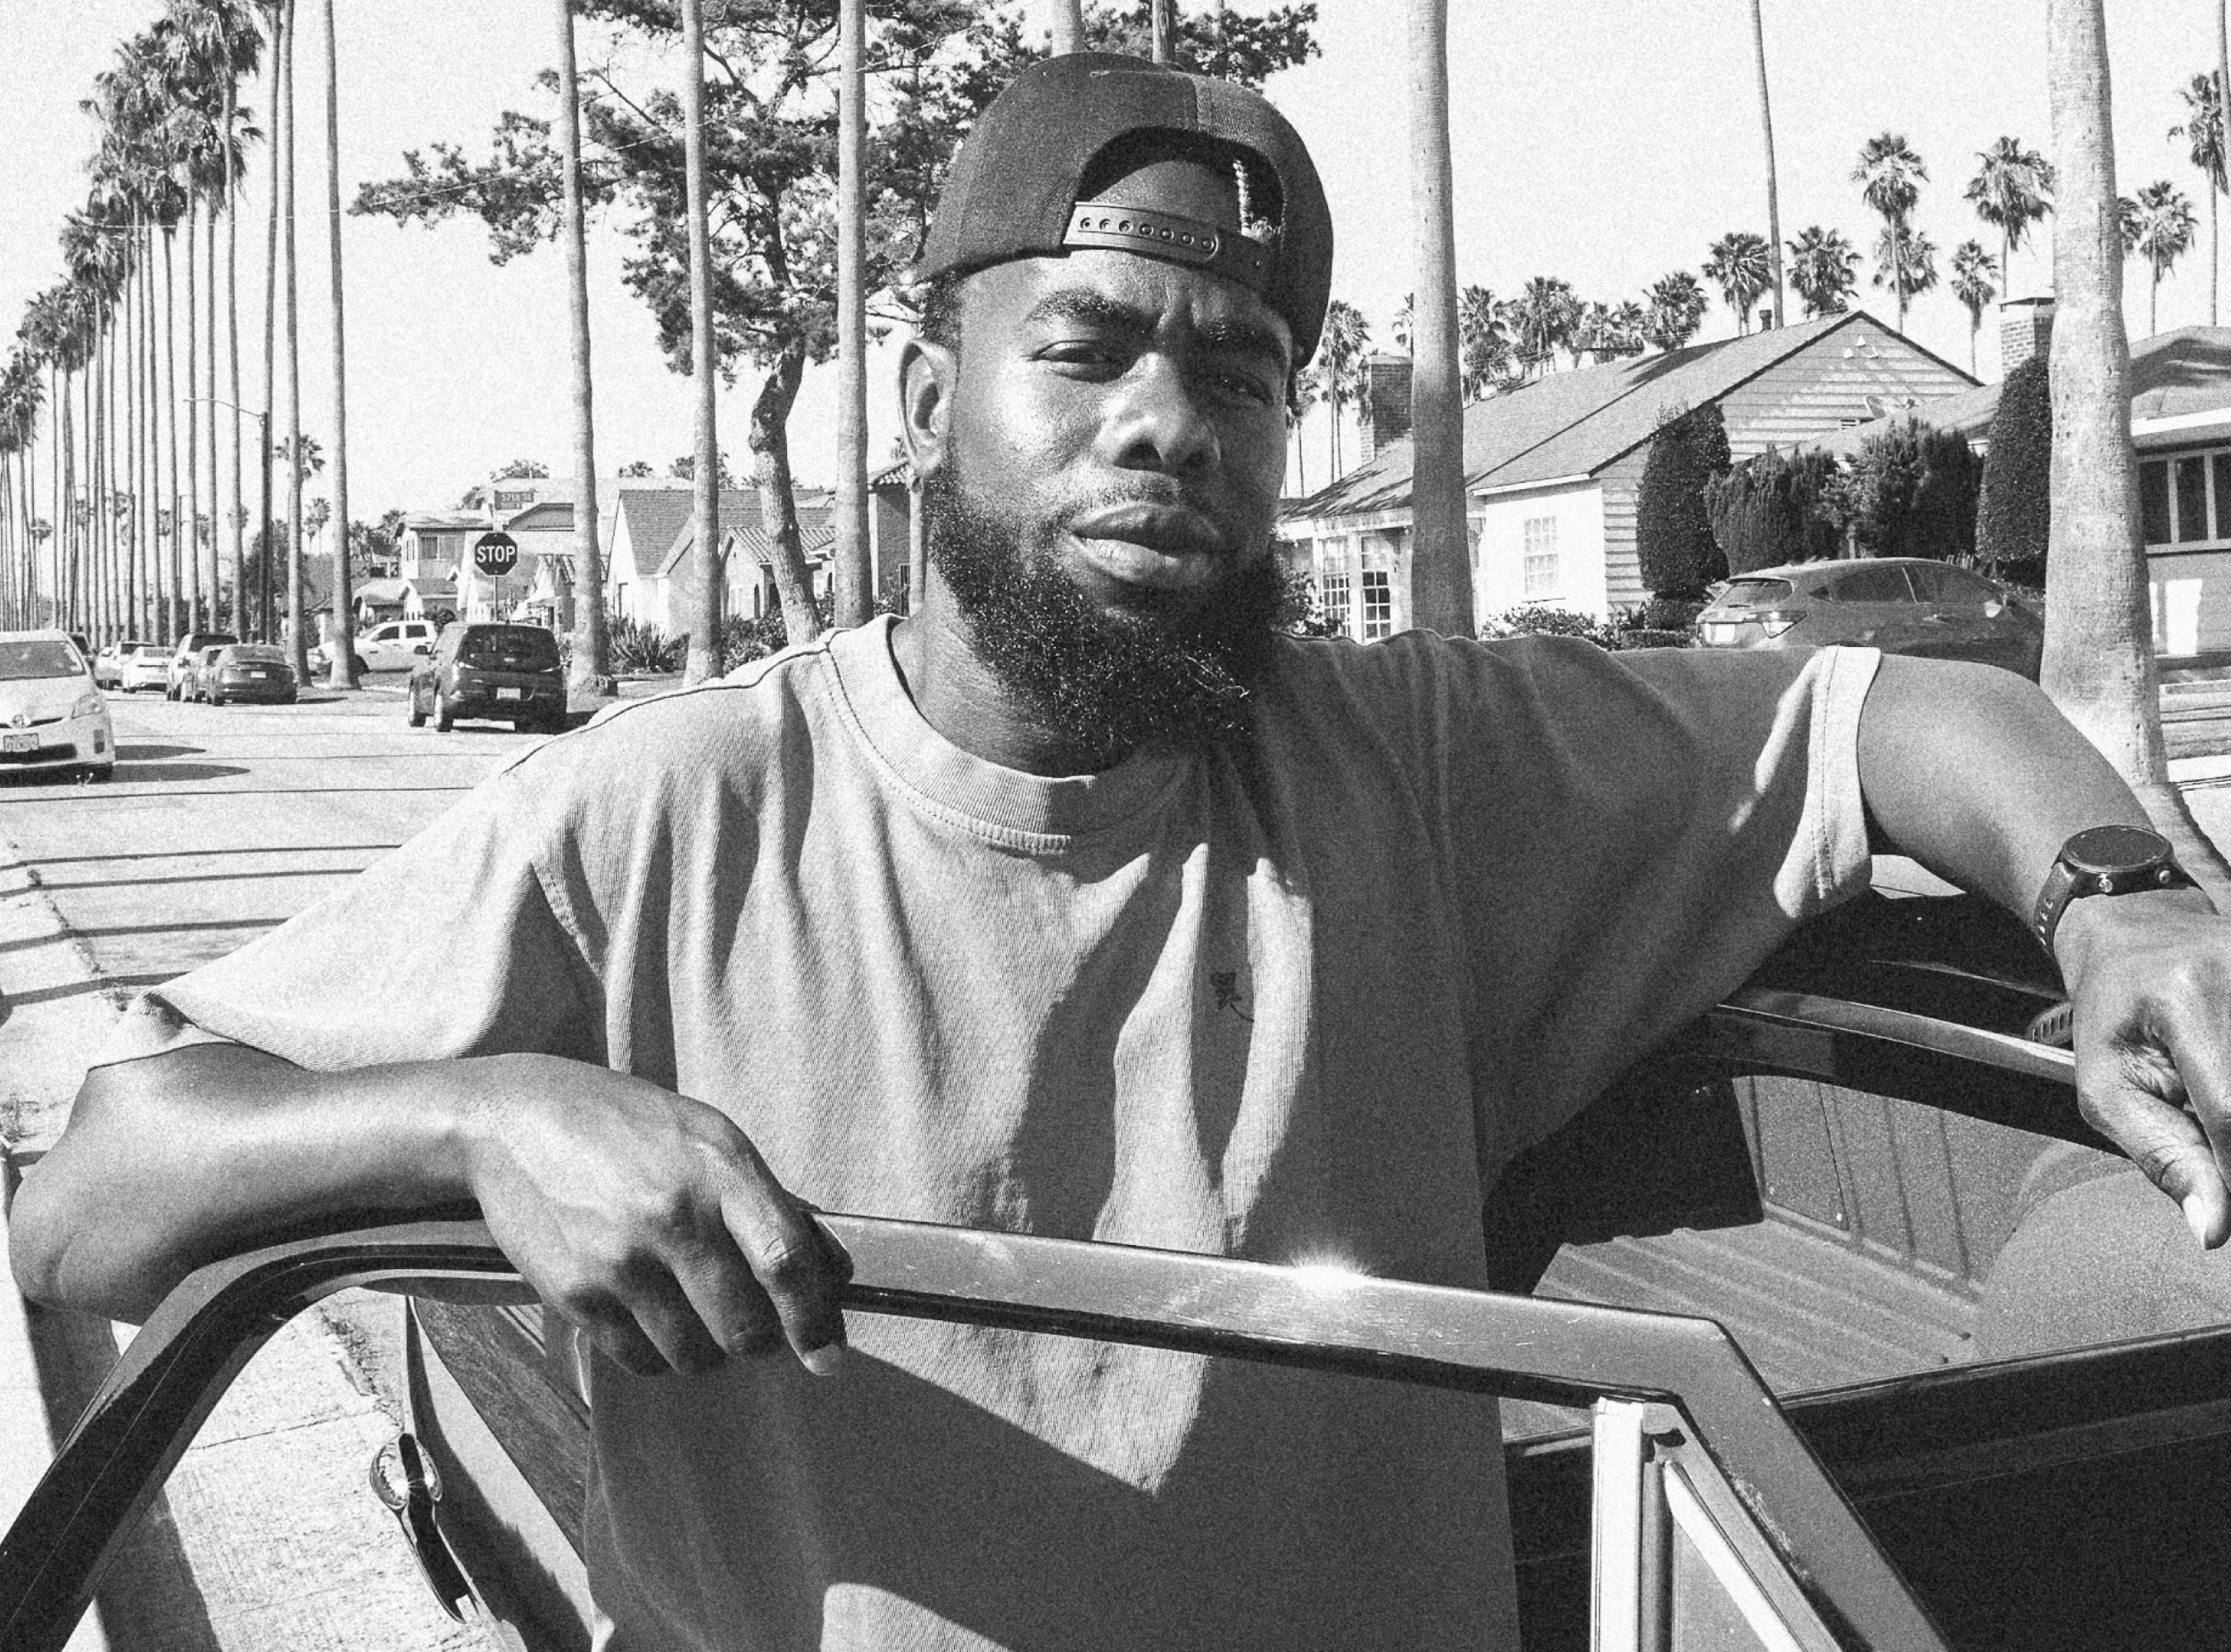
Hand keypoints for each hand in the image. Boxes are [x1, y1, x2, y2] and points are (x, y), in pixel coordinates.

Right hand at [456, 1053, 849, 1376]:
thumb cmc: (627, 1127)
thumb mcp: (708, 1136)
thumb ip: (767, 1201)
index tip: (828, 1353)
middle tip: (750, 1325)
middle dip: (758, 1339)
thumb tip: (831, 1271)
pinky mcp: (576, 1294)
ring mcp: (621, 1260)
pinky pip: (641, 1360)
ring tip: (692, 1312)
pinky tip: (649, 1315)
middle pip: (745, 1326)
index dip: (815, 1317)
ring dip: (707, 1349)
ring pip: (696, 1355)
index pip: (785, 1260)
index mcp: (719, 1170)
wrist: (516, 1122)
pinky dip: (657, 1353)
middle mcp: (673, 1217)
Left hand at [2058, 891, 2230, 1246]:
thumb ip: (2161, 1156)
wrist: (2135, 933)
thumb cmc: (2112, 1014)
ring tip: (2209, 1123)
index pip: (2230, 1111)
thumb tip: (2214, 1229)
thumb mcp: (2106, 1086)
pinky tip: (2221, 1106)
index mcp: (2184, 999)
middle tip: (2216, 1171)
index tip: (2230, 1220)